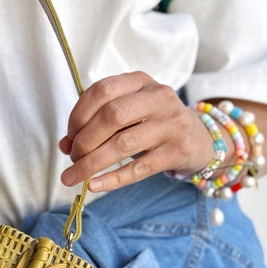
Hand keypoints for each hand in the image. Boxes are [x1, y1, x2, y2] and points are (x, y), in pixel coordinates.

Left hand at [59, 71, 218, 191]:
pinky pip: (140, 168)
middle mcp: (159, 98)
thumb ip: (97, 124)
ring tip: (74, 176)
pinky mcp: (178, 151)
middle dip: (85, 140)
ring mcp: (172, 124)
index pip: (102, 90)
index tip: (69, 136)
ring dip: (92, 163)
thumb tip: (65, 145)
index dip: (79, 114)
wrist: (201, 138)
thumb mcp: (129, 115)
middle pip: (112, 116)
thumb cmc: (155, 124)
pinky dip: (113, 179)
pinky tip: (94, 185)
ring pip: (124, 144)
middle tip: (73, 158)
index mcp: (140, 82)